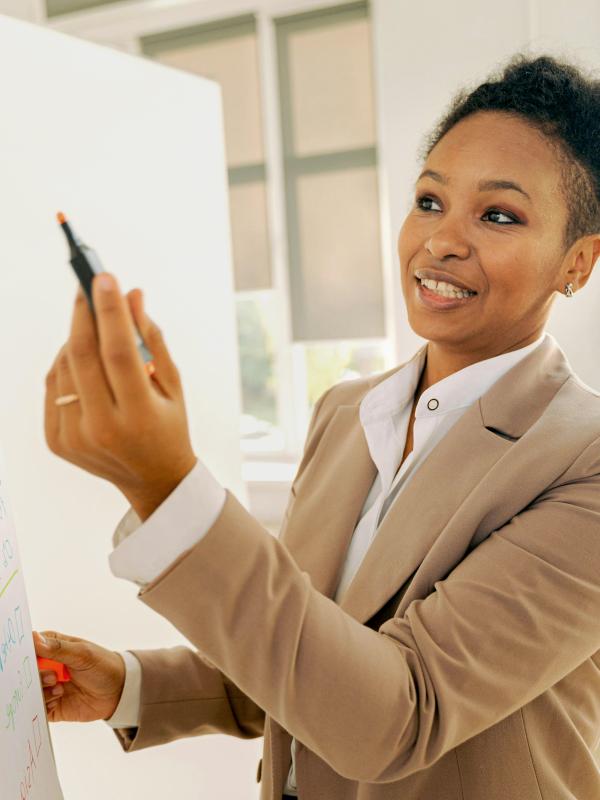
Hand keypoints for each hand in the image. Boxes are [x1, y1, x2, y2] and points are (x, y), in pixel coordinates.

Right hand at [34, 630, 125, 722]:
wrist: (119, 691)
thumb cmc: (103, 665)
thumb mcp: (83, 654)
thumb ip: (58, 649)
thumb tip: (35, 638)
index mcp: (52, 647)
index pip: (29, 648)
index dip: (25, 654)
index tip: (30, 659)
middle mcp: (46, 667)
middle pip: (25, 671)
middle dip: (35, 675)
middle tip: (52, 677)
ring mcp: (47, 687)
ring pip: (28, 690)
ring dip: (41, 690)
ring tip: (60, 688)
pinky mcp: (50, 705)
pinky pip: (37, 708)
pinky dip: (44, 704)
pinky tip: (59, 698)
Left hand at [44, 276, 197, 520]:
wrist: (153, 479)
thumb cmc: (170, 426)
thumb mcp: (173, 384)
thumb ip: (153, 338)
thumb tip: (133, 295)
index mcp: (138, 417)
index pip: (119, 354)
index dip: (110, 312)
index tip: (105, 278)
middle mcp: (102, 429)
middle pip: (82, 356)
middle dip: (84, 314)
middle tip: (88, 286)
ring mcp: (74, 437)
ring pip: (63, 367)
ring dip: (76, 338)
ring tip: (94, 325)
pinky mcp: (57, 441)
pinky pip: (53, 386)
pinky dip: (65, 364)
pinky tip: (83, 358)